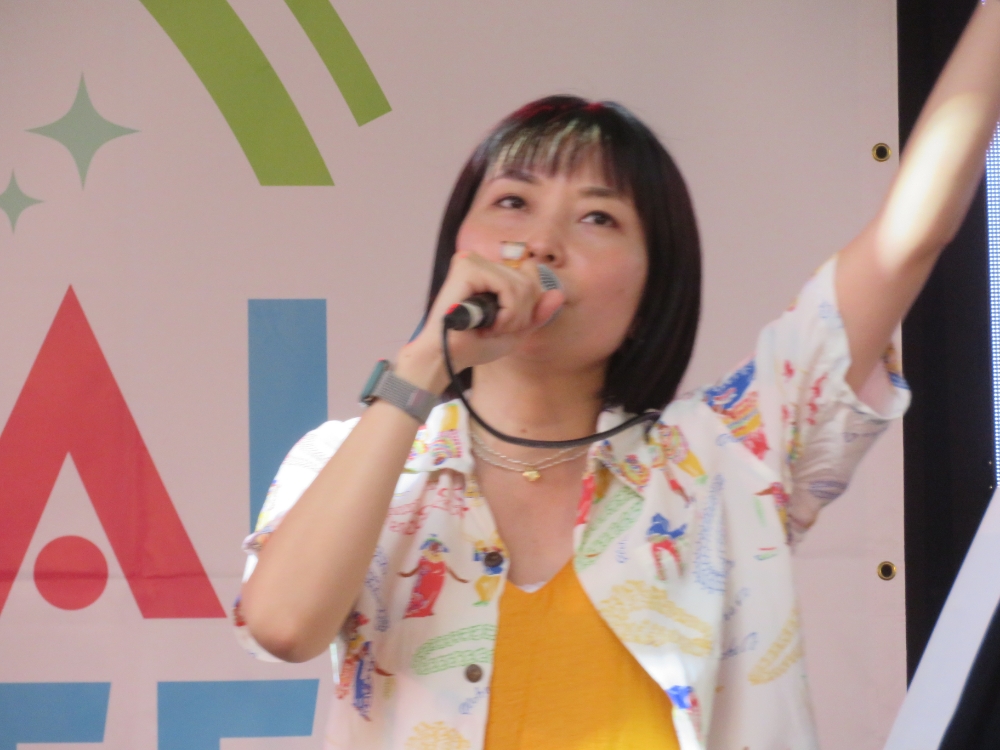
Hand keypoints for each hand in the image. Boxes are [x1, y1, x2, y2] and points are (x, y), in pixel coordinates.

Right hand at [398, 252, 564, 389]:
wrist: (447, 357)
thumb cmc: (474, 345)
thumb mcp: (516, 330)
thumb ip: (538, 313)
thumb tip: (559, 294)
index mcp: (490, 271)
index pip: (531, 272)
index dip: (529, 304)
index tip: (508, 325)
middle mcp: (481, 261)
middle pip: (530, 279)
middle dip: (522, 313)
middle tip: (499, 330)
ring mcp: (473, 261)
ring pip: (522, 284)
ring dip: (513, 316)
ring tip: (492, 329)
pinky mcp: (467, 268)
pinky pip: (507, 286)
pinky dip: (506, 312)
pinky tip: (488, 325)